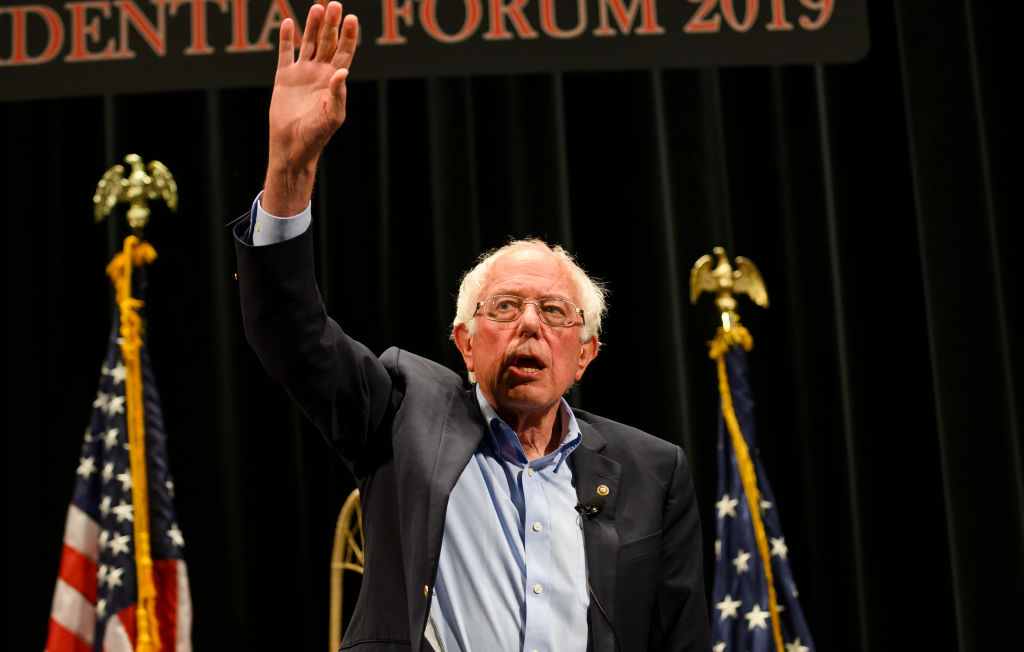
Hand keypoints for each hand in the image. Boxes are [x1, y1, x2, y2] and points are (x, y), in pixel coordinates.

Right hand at [263, 2, 357, 215]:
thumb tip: (342, 71)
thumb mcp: (333, 116)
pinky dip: (286, 38)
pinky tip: (287, 22)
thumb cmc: (316, 135)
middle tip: (335, 5)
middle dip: (332, 25)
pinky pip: (286, 53)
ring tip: (317, 8)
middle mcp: (320, 74)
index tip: (352, 19)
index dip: (349, 36)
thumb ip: (338, 93)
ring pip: (309, 43)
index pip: (344, 53)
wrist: (292, 146)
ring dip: (313, 26)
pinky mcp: (284, 77)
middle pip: (328, 43)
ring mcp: (302, 74)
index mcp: (334, 82)